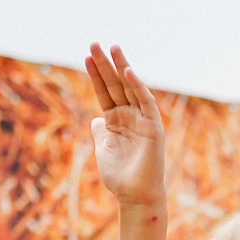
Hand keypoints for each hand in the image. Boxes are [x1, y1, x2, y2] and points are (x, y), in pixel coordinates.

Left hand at [85, 43, 166, 206]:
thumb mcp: (103, 149)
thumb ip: (100, 132)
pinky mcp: (153, 127)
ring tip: (111, 47)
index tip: (85, 57)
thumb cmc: (120, 177)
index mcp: (116, 120)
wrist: (135, 196)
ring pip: (130, 88)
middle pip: (115, 85)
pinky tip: (127, 71)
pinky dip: (137, 86)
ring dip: (120, 67)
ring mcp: (142, 120)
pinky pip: (145, 102)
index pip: (105, 92)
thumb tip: (96, 119)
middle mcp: (130, 116)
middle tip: (94, 43)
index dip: (95, 75)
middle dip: (105, 64)